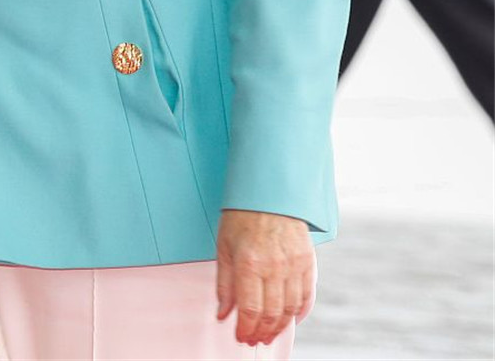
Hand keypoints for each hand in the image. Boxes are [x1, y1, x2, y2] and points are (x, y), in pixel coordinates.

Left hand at [216, 209, 314, 346]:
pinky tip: (290, 319)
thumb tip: (223, 314)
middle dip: (261, 333)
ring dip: (279, 327)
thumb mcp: (224, 246)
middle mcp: (274, 267)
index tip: (240, 336)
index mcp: (249, 263)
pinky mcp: (307, 261)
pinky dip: (299, 312)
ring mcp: (293, 265)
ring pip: (290, 310)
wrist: (269, 190)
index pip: (250, 310)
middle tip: (254, 339)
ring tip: (269, 334)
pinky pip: (306, 296)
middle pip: (271, 314)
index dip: (245, 329)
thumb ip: (224, 283)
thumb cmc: (243, 215)